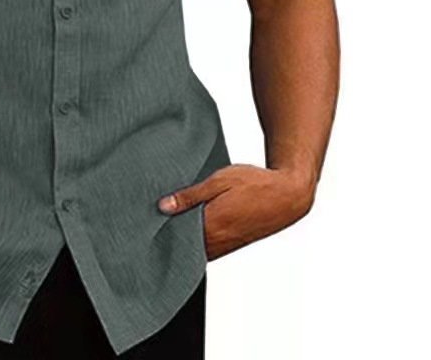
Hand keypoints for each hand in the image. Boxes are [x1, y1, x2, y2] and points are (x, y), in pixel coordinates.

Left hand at [157, 163, 315, 261]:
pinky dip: (198, 242)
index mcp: (212, 224)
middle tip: (149, 226)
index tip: (143, 227)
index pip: (177, 237)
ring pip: (197, 250)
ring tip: (166, 225)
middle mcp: (219, 241)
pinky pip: (210, 249)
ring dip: (184, 241)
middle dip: (168, 237)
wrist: (288, 195)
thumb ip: (191, 195)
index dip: (159, 233)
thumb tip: (163, 207)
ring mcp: (227, 245)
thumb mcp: (219, 180)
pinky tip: (189, 229)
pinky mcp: (234, 245)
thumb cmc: (255, 183)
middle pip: (184, 247)